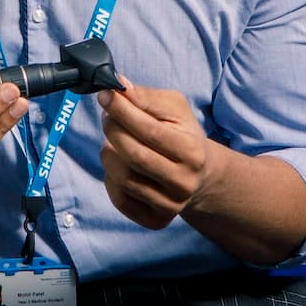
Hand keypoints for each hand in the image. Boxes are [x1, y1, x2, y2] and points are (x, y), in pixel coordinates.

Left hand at [96, 79, 211, 228]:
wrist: (200, 175)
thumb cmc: (182, 134)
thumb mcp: (175, 108)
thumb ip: (146, 97)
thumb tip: (118, 85)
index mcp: (192, 151)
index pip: (149, 130)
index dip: (122, 111)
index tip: (105, 95)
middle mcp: (183, 182)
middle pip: (132, 155)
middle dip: (112, 129)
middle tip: (108, 116)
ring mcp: (170, 205)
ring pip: (121, 176)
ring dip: (109, 152)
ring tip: (116, 141)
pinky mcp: (155, 220)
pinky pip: (118, 197)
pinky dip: (111, 177)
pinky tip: (121, 165)